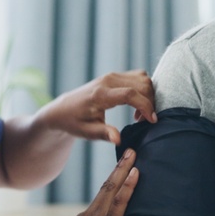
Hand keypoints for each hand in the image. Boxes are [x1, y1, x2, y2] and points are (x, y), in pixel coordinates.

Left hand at [36, 70, 156, 143]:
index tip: (152, 121)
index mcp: (100, 94)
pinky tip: (135, 105)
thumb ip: (104, 134)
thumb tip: (118, 140)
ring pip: (143, 78)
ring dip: (148, 96)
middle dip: (150, 102)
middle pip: (141, 84)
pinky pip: (138, 77)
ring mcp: (111, 76)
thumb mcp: (87, 132)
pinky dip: (143, 90)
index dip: (145, 106)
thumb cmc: (74, 122)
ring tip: (139, 115)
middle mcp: (107, 81)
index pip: (130, 94)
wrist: (62, 109)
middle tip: (144, 121)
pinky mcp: (114, 76)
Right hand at [53, 150, 137, 215]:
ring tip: (133, 155)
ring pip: (112, 189)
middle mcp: (89, 214)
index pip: (101, 197)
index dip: (112, 182)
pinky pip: (120, 203)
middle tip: (130, 151)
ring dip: (124, 170)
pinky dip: (128, 187)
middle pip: (106, 186)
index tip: (120, 170)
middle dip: (119, 168)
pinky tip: (136, 174)